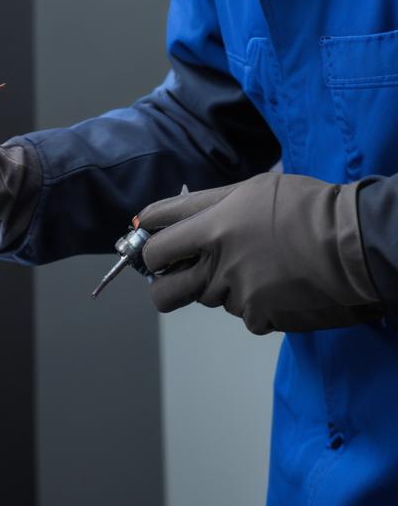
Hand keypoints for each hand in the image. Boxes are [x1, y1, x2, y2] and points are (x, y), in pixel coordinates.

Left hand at [137, 173, 382, 334]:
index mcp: (213, 224)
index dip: (147, 246)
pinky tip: (280, 285)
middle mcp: (218, 260)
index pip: (157, 242)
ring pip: (208, 298)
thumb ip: (207, 205)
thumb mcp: (252, 189)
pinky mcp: (258, 316)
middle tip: (175, 277)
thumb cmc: (309, 208)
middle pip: (163, 289)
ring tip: (258, 267)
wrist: (356, 242)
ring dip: (222, 287)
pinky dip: (256, 304)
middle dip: (162, 285)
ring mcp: (236, 291)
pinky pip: (242, 315)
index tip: (148, 247)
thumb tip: (173, 217)